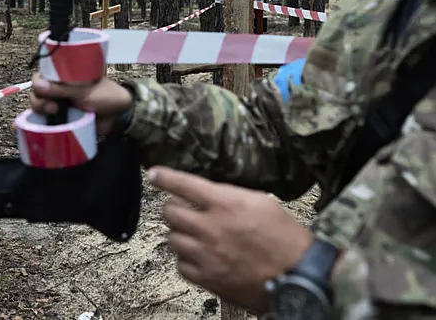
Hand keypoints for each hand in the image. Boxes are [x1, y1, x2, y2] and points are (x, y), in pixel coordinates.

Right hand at [29, 72, 133, 134]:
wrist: (118, 116)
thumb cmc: (104, 96)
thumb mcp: (83, 90)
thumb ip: (61, 88)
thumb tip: (38, 85)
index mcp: (64, 75)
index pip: (42, 75)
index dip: (38, 82)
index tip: (43, 90)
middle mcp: (58, 88)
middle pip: (37, 92)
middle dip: (39, 100)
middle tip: (52, 107)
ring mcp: (59, 104)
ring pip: (39, 106)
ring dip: (41, 110)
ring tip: (54, 114)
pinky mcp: (60, 120)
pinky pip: (45, 121)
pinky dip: (42, 123)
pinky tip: (45, 126)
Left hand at [149, 166, 312, 312]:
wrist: (298, 277)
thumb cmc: (286, 238)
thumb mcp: (261, 202)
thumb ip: (230, 195)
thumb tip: (208, 194)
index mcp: (226, 204)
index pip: (184, 184)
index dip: (164, 177)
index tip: (154, 174)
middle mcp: (211, 228)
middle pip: (170, 212)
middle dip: (173, 207)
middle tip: (182, 209)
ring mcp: (207, 255)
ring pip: (172, 238)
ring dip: (179, 233)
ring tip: (193, 233)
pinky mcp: (208, 278)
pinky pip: (181, 265)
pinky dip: (185, 258)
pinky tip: (197, 255)